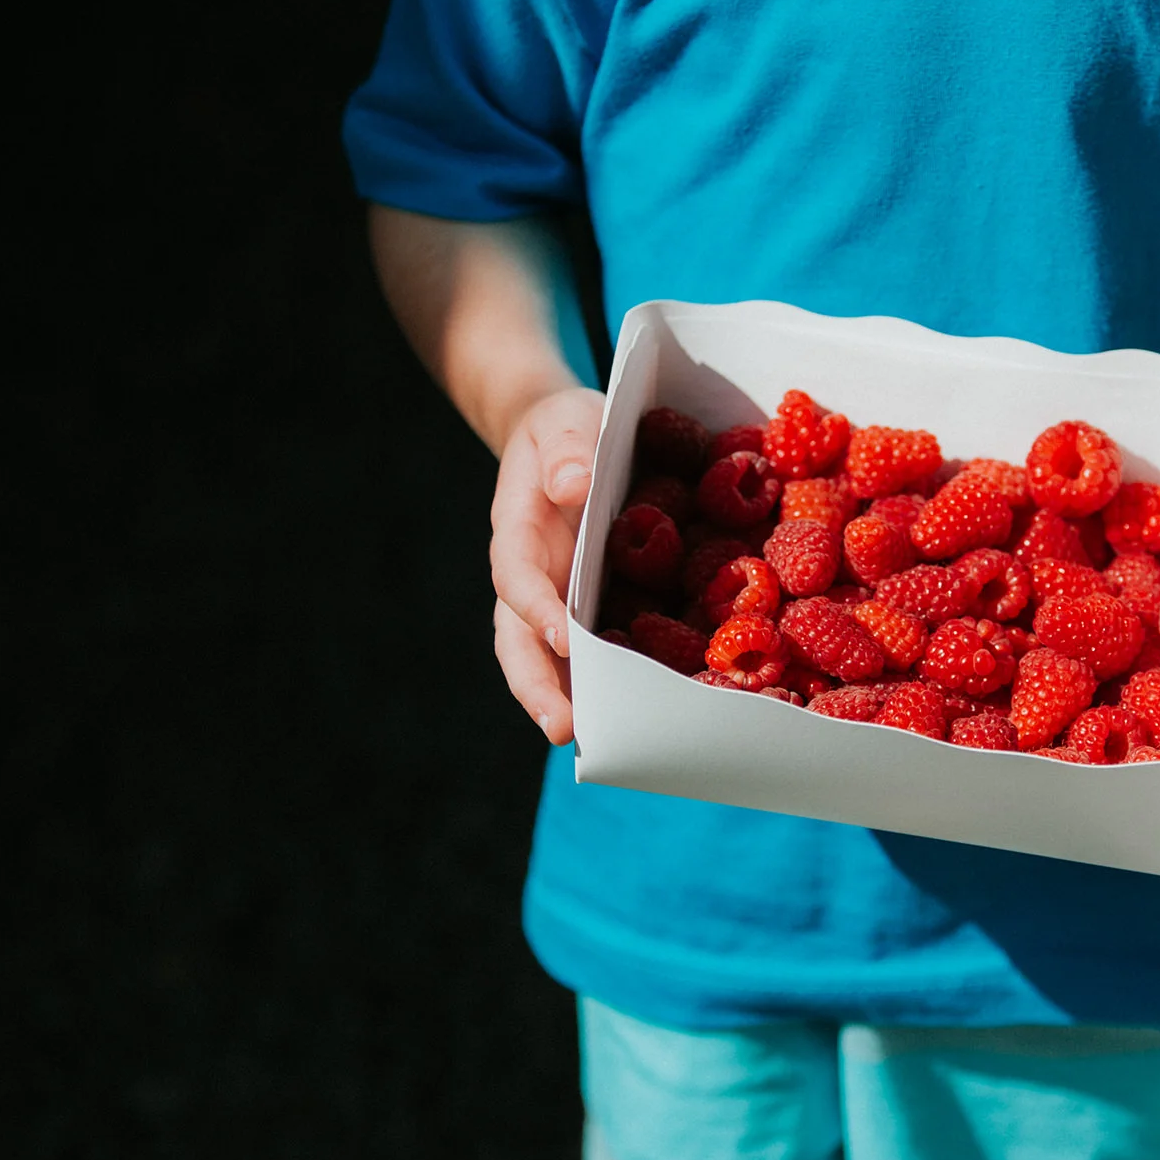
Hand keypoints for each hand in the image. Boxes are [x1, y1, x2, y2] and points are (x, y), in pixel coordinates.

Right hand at [489, 386, 608, 744]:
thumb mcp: (567, 418)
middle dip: (538, 687)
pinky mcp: (589, 607)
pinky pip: (596, 649)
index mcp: (518, 531)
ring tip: (600, 742)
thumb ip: (568, 446)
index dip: (536, 610)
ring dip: (571, 701)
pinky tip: (642, 711)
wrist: (568, 435)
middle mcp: (533, 577)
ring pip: (553, 660)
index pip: (518, 577)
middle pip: (521, 642)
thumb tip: (573, 485)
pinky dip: (610, 681)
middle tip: (564, 729)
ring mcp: (558, 598)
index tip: (564, 638)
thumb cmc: (567, 426)